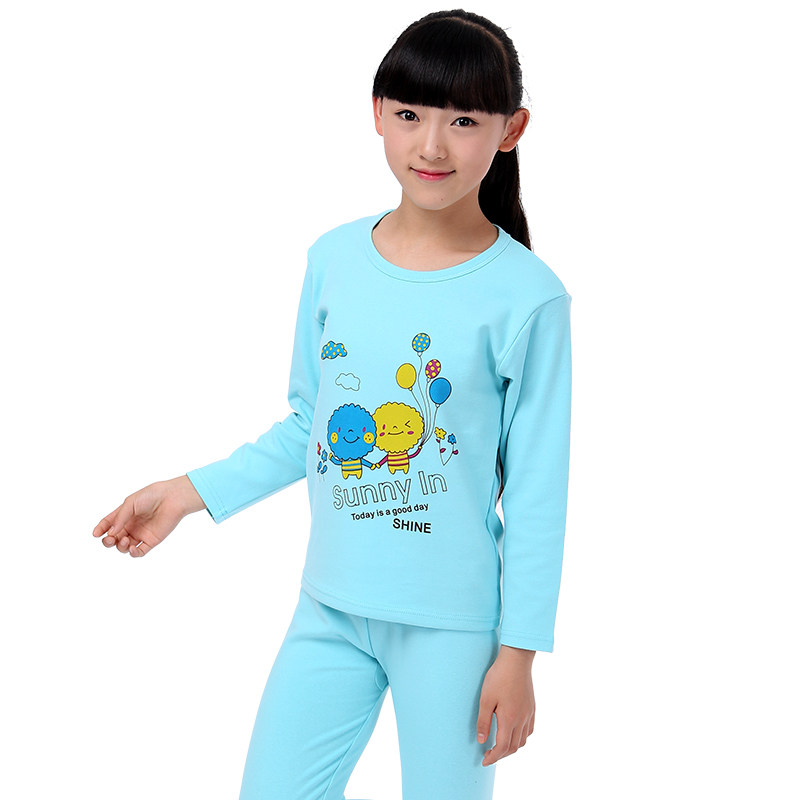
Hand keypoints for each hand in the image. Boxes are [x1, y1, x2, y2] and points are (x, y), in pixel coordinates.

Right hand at [92, 475, 205, 557]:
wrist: (172, 498)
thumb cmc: (152, 496)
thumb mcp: (131, 503)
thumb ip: (120, 518)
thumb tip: (110, 533)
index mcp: (124, 515)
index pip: (108, 524)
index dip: (100, 529)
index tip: (95, 534)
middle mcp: (131, 525)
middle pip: (114, 538)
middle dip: (108, 541)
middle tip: (109, 539)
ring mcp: (140, 534)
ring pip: (124, 547)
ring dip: (120, 547)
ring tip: (125, 540)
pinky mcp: (151, 541)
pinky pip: (139, 552)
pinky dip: (133, 553)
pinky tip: (132, 548)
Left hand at [476, 646, 535, 765]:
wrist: (516, 660)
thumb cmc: (498, 677)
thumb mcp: (485, 699)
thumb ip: (483, 721)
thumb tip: (481, 741)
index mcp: (509, 719)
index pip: (502, 747)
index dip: (493, 757)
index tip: (484, 761)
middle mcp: (521, 719)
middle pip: (513, 747)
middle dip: (501, 755)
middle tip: (489, 755)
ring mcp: (529, 713)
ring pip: (523, 740)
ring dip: (511, 747)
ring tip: (499, 746)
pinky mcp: (532, 707)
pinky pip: (529, 730)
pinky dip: (521, 737)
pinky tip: (513, 732)